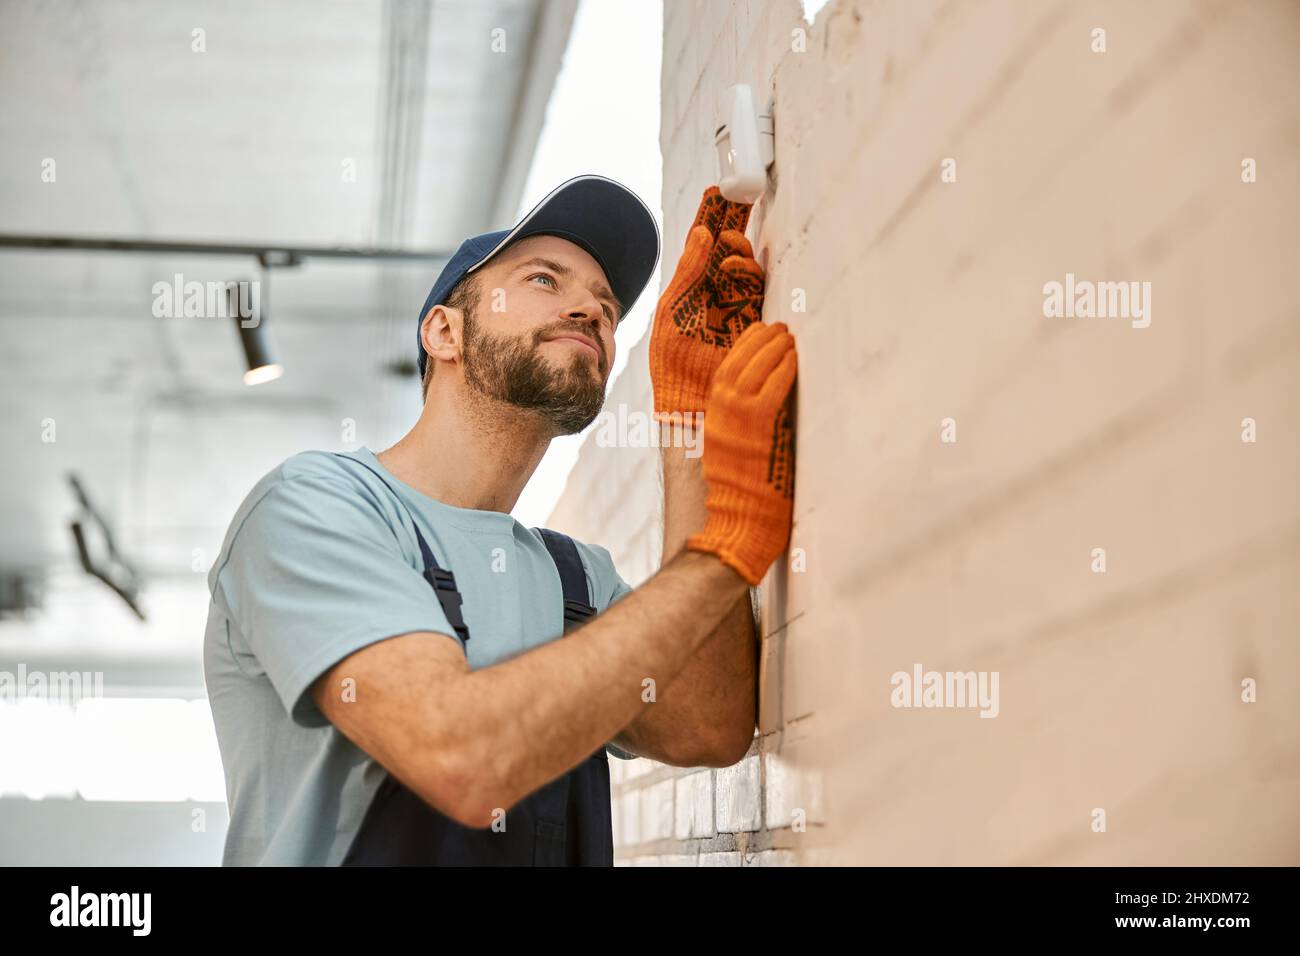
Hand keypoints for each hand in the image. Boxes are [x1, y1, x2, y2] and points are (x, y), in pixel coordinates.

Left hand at [649, 186, 766, 420]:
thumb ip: (688, 273)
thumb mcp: (673, 312)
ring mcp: (735, 307)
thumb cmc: (674, 365)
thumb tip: (702, 232)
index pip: (701, 246)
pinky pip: (757, 287)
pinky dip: (748, 271)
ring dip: (738, 250)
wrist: (693, 405)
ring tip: (727, 249)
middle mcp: (713, 295)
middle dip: (733, 224)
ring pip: (744, 266)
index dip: (710, 218)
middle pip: (728, 250)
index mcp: (689, 290)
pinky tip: (733, 267)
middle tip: (735, 202)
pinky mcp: (754, 321)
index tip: (716, 192)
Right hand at [686, 322, 795, 585]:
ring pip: (751, 371)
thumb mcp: (737, 458)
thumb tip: (770, 408)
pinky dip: (782, 369)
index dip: (742, 350)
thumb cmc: (745, 503)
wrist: (737, 531)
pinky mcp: (757, 434)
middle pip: (734, 366)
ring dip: (771, 348)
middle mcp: (718, 420)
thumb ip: (747, 431)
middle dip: (756, 340)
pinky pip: (770, 390)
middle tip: (777, 326)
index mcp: (711, 424)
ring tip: (788, 335)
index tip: (758, 333)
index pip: (723, 375)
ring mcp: (735, 426)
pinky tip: (794, 356)